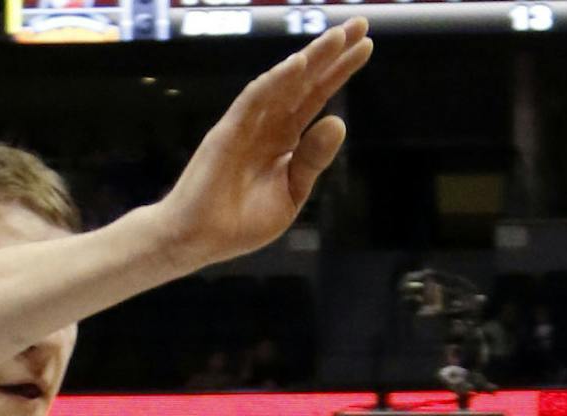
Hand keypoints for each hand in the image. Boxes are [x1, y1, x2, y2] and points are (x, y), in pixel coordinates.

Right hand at [152, 21, 374, 267]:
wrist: (200, 239)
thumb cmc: (241, 221)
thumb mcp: (290, 193)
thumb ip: (313, 160)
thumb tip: (338, 122)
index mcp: (285, 139)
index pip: (317, 97)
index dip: (340, 72)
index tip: (366, 47)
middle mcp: (269, 123)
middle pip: (305, 81)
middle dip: (332, 53)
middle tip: (361, 24)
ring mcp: (249, 124)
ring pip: (284, 83)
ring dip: (311, 59)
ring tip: (338, 37)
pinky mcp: (229, 131)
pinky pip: (256, 99)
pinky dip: (277, 81)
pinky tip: (299, 65)